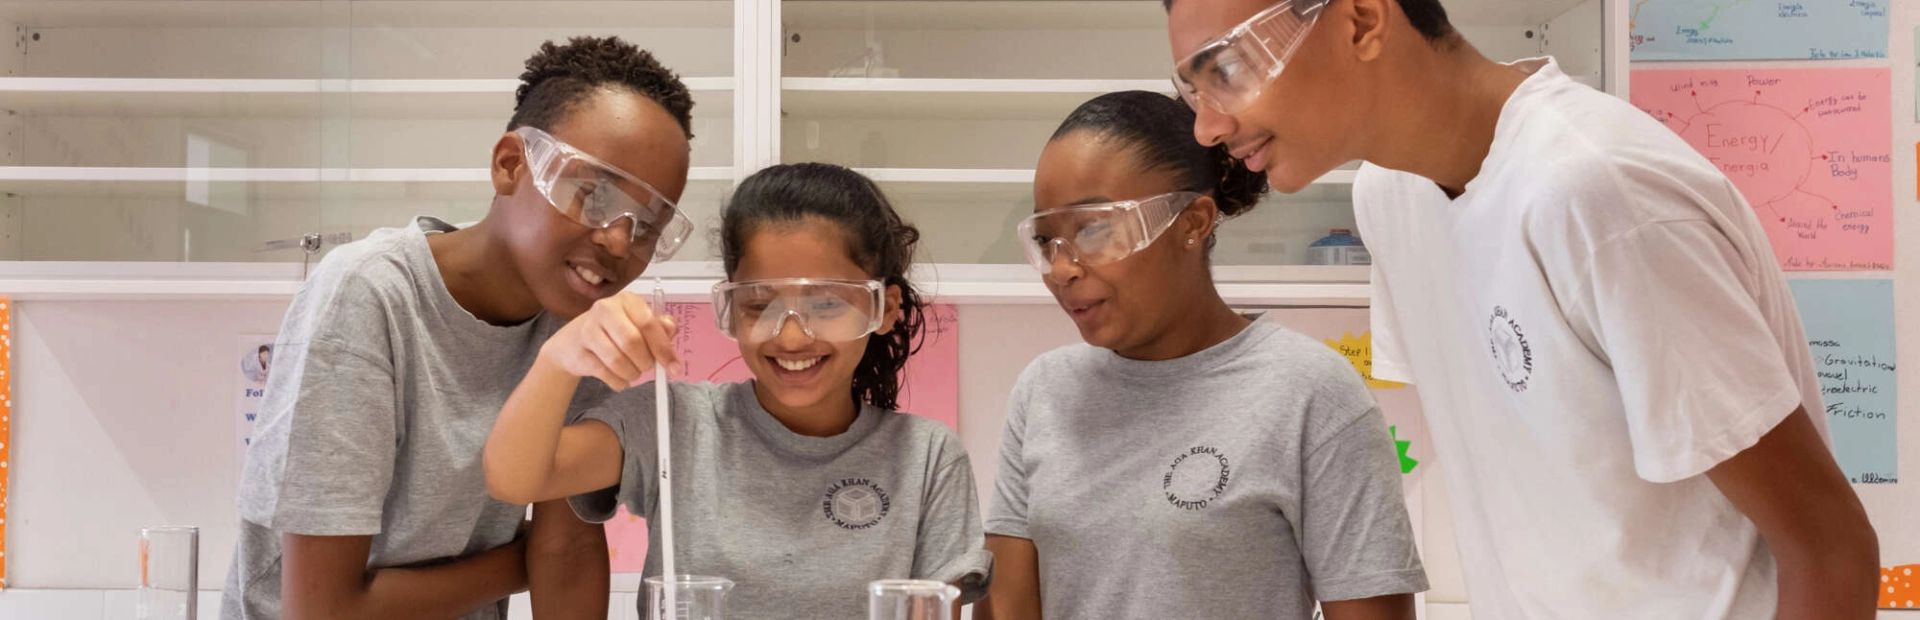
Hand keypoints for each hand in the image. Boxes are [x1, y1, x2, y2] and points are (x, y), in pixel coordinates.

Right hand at [539, 292, 678, 389]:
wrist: (574, 342)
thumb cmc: (614, 332)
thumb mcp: (638, 325)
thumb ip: (658, 328)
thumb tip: (670, 329)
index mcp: (627, 300)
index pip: (649, 325)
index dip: (664, 349)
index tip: (674, 368)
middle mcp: (606, 309)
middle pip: (632, 342)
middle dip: (645, 362)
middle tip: (647, 368)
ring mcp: (589, 328)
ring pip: (617, 360)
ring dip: (631, 373)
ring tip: (632, 372)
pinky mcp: (579, 350)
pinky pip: (604, 373)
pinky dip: (618, 381)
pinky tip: (619, 379)